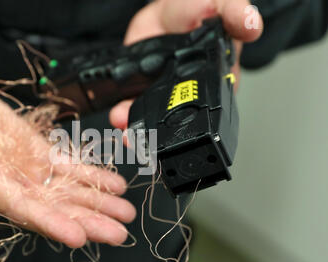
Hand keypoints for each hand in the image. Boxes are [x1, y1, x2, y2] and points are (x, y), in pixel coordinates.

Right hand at [0, 69, 135, 247]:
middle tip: (118, 233)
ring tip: (125, 213)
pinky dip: (92, 176)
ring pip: (66, 192)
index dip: (49, 223)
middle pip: (53, 208)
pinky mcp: (36, 151)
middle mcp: (10, 181)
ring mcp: (26, 168)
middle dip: (86, 222)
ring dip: (97, 204)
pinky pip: (68, 167)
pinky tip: (114, 184)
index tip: (78, 236)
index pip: (19, 208)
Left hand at [110, 0, 262, 129]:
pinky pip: (132, 107)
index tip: (185, 133)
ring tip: (127, 129)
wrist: (169, 8)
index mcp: (214, 80)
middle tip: (143, 138)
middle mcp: (188, 93)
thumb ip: (234, 13)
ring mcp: (162, 92)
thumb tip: (252, 24)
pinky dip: (123, 115)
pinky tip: (119, 118)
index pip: (209, 110)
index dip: (196, 126)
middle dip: (158, 136)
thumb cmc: (199, 10)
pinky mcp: (140, 87)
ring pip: (152, 122)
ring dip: (138, 130)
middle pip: (176, 124)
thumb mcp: (221, 6)